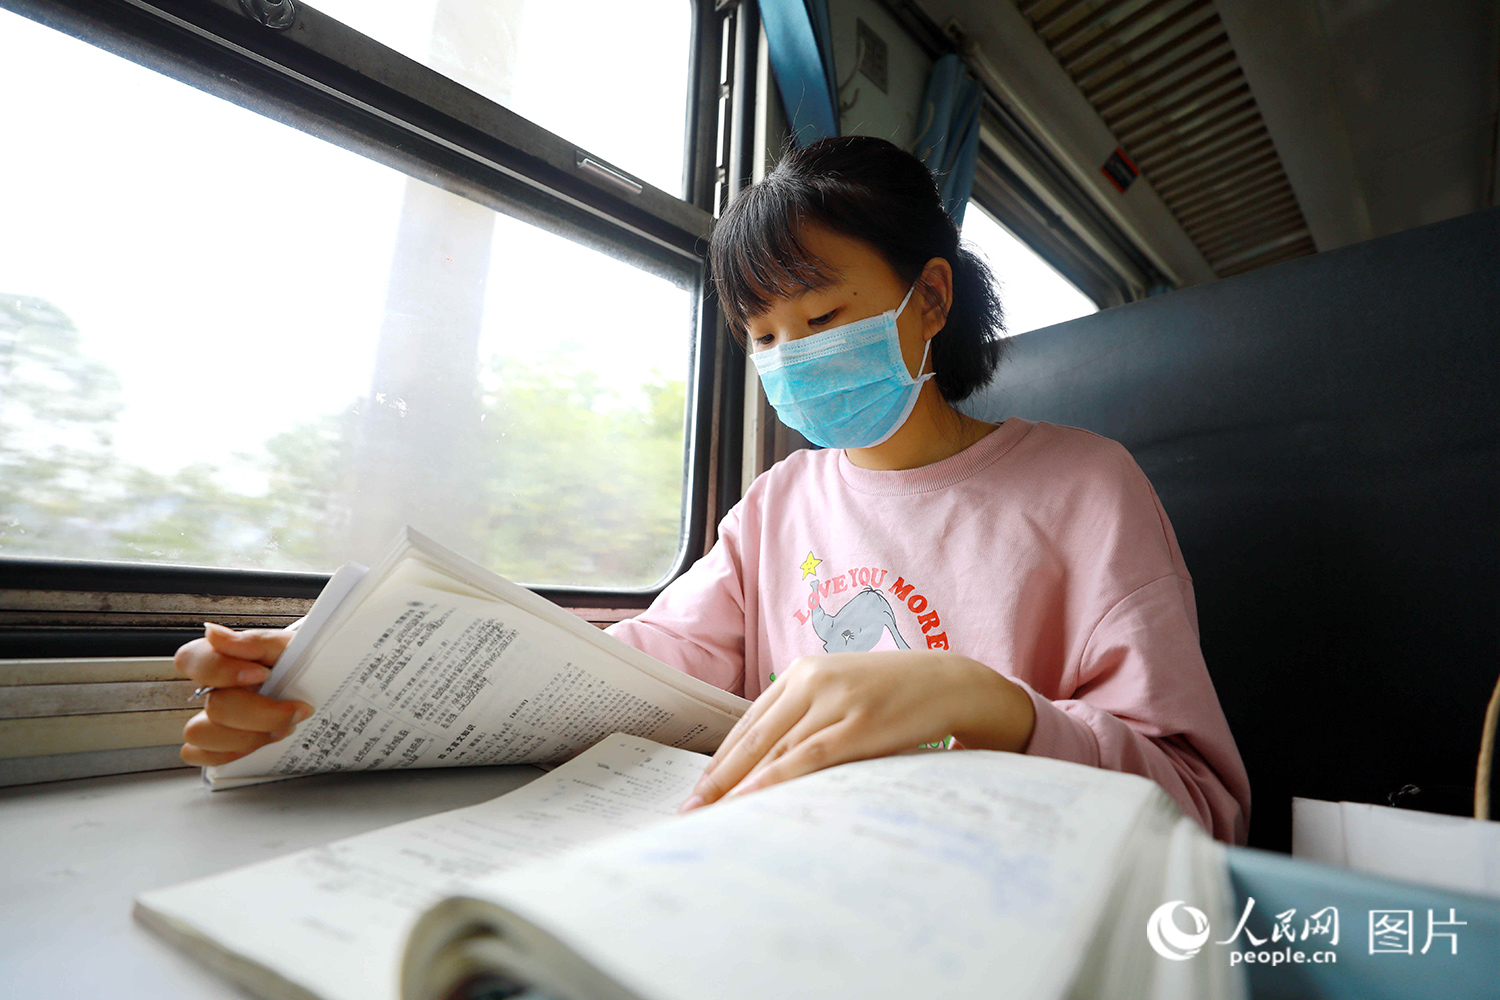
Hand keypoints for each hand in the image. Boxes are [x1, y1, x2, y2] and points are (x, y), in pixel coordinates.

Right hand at [176, 622, 312, 766]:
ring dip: (248, 736)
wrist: (332, 688)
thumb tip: (214, 634)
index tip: (262, 675)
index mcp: (227, 659)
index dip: (221, 670)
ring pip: (200, 734)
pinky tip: (263, 742)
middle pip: (214, 706)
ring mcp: (216, 719)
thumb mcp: (293, 647)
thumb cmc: (308, 666)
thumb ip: (256, 642)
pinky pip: (201, 755)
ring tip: (283, 728)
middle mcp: (217, 688)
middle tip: (295, 709)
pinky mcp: (220, 745)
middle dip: (261, 714)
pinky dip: (232, 753)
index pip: (192, 658)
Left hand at [678, 651, 1035, 811]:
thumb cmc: (894, 694)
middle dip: (718, 778)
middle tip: (689, 811)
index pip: (749, 722)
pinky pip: (808, 756)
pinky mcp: (859, 724)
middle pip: (754, 737)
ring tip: (715, 816)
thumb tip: (768, 764)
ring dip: (740, 786)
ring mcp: (835, 701)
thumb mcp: (842, 693)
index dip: (721, 760)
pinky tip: (753, 798)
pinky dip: (776, 778)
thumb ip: (807, 716)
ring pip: (775, 749)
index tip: (698, 791)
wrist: (949, 681)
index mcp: (802, 672)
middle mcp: (812, 681)